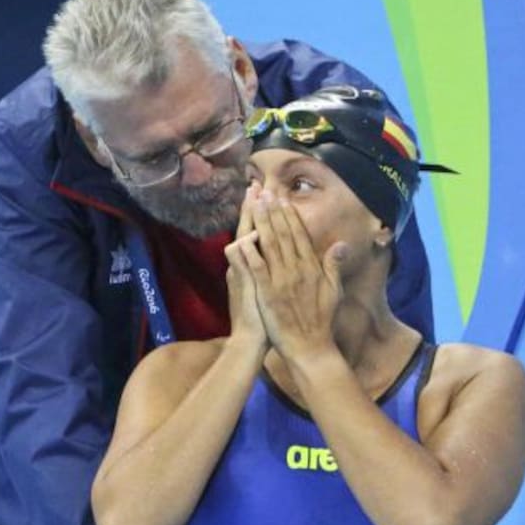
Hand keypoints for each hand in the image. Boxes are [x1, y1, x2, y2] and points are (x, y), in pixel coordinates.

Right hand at [224, 187, 266, 347]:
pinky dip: (243, 254)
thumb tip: (283, 249)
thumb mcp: (269, 287)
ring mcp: (242, 274)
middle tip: (256, 185)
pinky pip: (241, 268)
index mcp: (257, 264)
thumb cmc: (265, 316)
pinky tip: (246, 239)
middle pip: (251, 231)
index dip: (264, 213)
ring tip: (252, 200)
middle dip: (254, 209)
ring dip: (248, 223)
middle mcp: (246, 265)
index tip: (266, 191)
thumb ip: (275, 267)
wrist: (252, 339)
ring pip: (244, 242)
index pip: (260, 232)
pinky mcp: (243, 287)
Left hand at [238, 189, 346, 358]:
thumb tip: (341, 244)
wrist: (309, 345)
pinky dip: (250, 252)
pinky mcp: (268, 293)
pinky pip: (257, 268)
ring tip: (255, 204)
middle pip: (283, 235)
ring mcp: (281, 281)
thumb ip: (334, 266)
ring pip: (270, 245)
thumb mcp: (333, 291)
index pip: (299, 235)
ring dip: (262, 223)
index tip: (283, 200)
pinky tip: (242, 237)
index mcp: (312, 268)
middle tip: (265, 192)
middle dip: (273, 212)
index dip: (290, 215)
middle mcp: (297, 270)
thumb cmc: (321, 320)